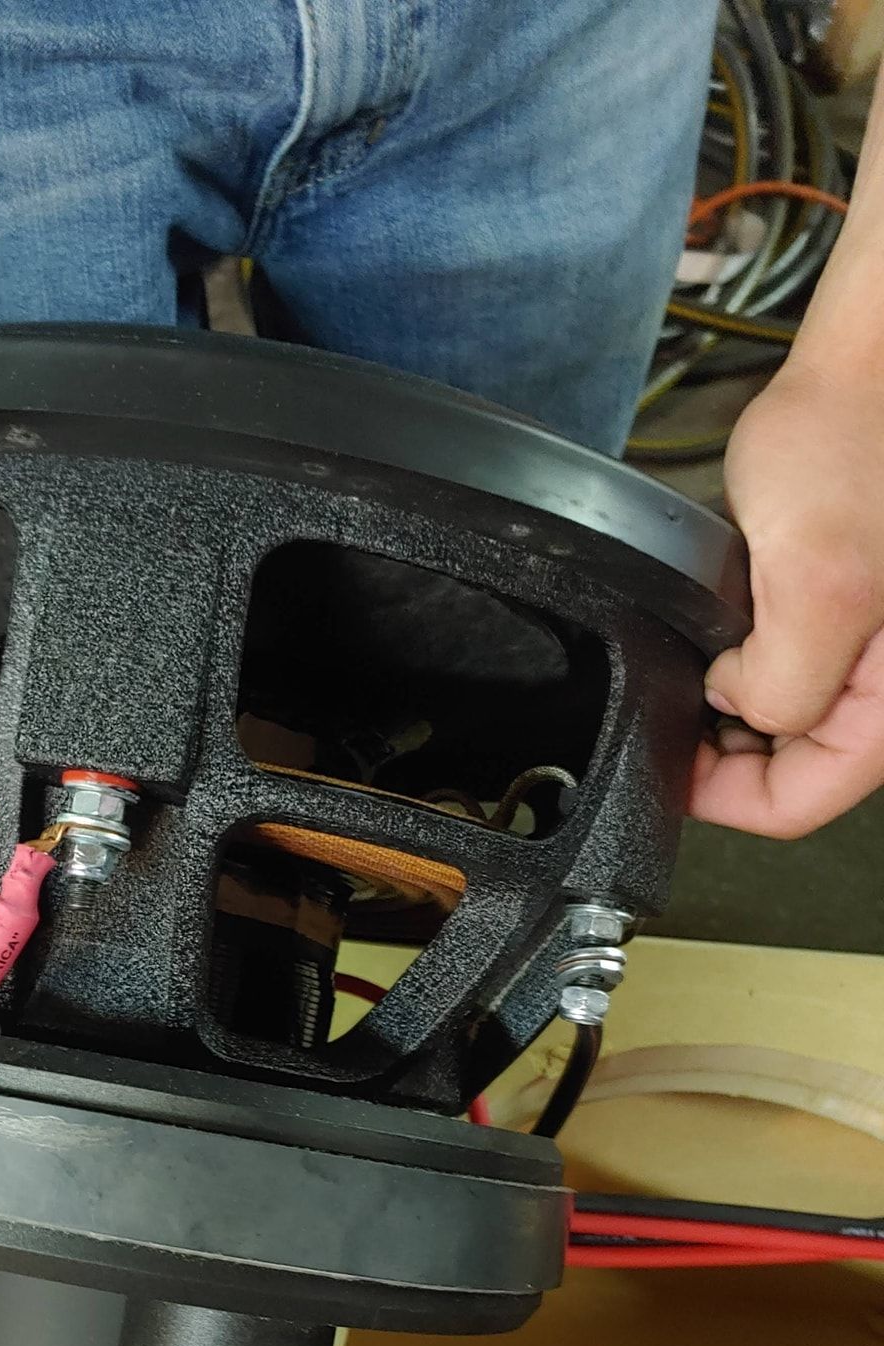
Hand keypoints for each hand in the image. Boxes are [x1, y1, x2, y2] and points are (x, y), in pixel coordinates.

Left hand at [692, 361, 883, 837]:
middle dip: (726, 747)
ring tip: (701, 655)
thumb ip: (780, 681)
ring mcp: (868, 647)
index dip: (720, 798)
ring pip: (785, 721)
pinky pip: (788, 666)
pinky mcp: (845, 610)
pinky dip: (745, 656)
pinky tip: (723, 622)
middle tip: (675, 701)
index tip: (664, 766)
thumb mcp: (814, 584)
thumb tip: (737, 709)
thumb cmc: (860, 444)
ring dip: (733, 701)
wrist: (872, 360)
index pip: (800, 804)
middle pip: (792, 770)